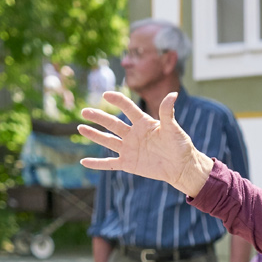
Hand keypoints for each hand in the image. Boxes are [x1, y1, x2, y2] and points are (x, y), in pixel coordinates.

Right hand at [78, 92, 214, 196]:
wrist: (181, 166)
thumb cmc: (180, 145)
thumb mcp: (173, 128)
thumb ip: (167, 112)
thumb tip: (173, 94)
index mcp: (143, 123)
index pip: (128, 108)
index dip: (117, 100)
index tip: (106, 94)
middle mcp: (133, 134)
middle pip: (112, 123)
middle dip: (98, 117)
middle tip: (85, 111)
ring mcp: (129, 149)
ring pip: (108, 140)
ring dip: (94, 135)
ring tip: (80, 128)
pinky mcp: (128, 164)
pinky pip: (109, 164)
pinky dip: (97, 164)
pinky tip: (84, 162)